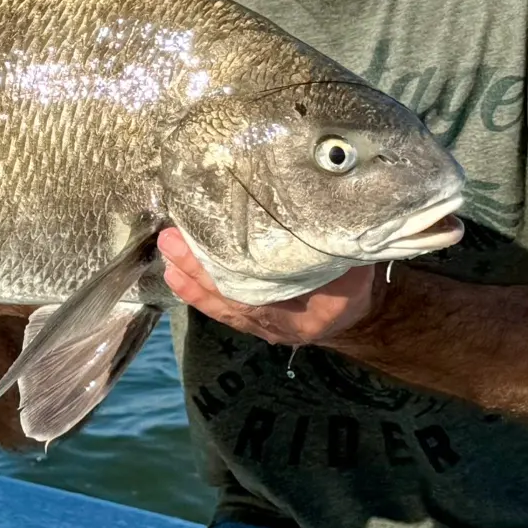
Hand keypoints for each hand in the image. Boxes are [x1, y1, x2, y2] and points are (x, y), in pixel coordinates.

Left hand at [159, 228, 378, 345]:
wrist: (360, 312)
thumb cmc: (355, 276)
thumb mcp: (357, 260)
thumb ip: (334, 241)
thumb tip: (315, 201)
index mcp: (320, 307)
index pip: (270, 289)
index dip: (236, 268)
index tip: (209, 242)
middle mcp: (288, 323)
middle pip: (237, 295)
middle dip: (201, 268)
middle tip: (172, 241)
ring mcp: (269, 326)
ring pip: (224, 304)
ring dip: (192, 278)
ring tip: (167, 253)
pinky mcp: (255, 322)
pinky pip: (222, 310)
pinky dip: (197, 292)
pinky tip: (174, 274)